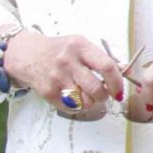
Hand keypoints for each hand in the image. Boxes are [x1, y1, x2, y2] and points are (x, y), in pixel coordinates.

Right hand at [3, 32, 125, 119]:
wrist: (26, 54)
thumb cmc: (59, 50)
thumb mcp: (80, 45)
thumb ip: (101, 58)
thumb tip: (125, 70)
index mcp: (80, 46)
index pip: (107, 67)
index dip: (117, 82)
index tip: (120, 91)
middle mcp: (68, 61)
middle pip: (96, 89)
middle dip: (105, 96)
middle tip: (104, 95)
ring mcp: (57, 77)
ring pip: (85, 101)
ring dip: (91, 102)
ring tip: (87, 95)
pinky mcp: (48, 91)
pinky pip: (71, 107)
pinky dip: (77, 106)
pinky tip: (74, 96)